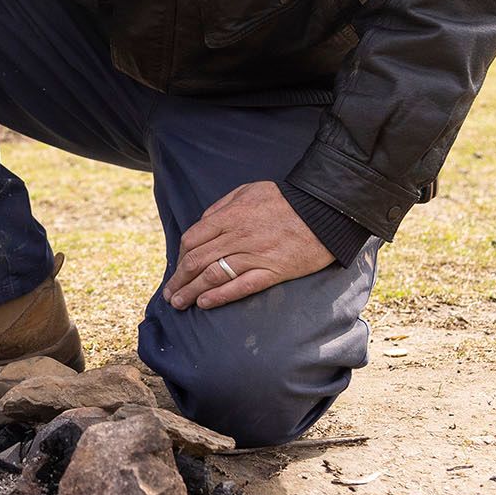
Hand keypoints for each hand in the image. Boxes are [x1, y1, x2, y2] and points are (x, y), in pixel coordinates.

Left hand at [164, 180, 331, 309]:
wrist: (325, 208)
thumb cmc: (286, 199)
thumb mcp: (249, 191)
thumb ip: (223, 206)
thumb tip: (202, 222)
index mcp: (230, 216)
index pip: (193, 239)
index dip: (180, 257)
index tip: (178, 269)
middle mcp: (237, 236)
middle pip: (197, 260)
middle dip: (179, 280)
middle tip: (170, 294)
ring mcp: (255, 255)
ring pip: (213, 276)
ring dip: (191, 292)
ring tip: (180, 303)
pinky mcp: (273, 271)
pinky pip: (241, 286)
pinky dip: (219, 296)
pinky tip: (205, 303)